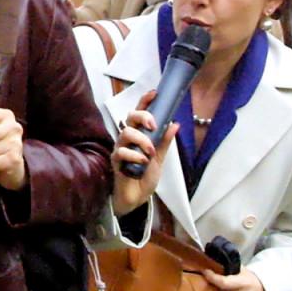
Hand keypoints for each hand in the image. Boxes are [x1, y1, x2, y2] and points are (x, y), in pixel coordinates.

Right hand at [111, 90, 177, 216]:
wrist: (137, 198)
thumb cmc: (144, 176)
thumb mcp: (160, 158)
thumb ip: (165, 141)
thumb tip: (175, 124)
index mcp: (139, 135)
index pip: (139, 114)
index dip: (145, 101)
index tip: (154, 93)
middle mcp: (128, 138)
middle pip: (130, 117)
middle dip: (143, 116)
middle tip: (153, 125)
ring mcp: (120, 148)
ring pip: (126, 132)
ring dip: (142, 140)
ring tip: (150, 152)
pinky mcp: (115, 160)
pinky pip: (121, 151)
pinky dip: (134, 155)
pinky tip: (141, 162)